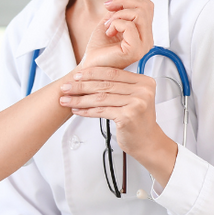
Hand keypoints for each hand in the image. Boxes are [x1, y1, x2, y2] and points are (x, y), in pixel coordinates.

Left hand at [60, 67, 177, 184]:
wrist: (148, 142)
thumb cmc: (137, 120)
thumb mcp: (133, 97)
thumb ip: (119, 85)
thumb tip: (90, 76)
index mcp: (144, 81)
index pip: (113, 72)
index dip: (92, 73)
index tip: (77, 75)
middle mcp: (142, 90)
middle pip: (105, 85)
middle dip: (81, 86)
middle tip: (65, 87)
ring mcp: (136, 103)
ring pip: (100, 98)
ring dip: (79, 99)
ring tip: (65, 99)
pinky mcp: (128, 117)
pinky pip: (101, 111)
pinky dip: (86, 111)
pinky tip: (76, 110)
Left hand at [78, 0, 154, 69]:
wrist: (89, 65)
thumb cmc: (98, 47)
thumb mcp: (110, 20)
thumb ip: (119, 7)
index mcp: (144, 33)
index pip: (148, 6)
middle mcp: (147, 40)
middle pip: (145, 8)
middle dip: (124, 1)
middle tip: (107, 6)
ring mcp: (143, 46)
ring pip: (139, 15)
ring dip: (118, 13)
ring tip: (107, 23)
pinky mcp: (135, 51)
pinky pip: (130, 26)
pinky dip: (116, 23)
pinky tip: (108, 31)